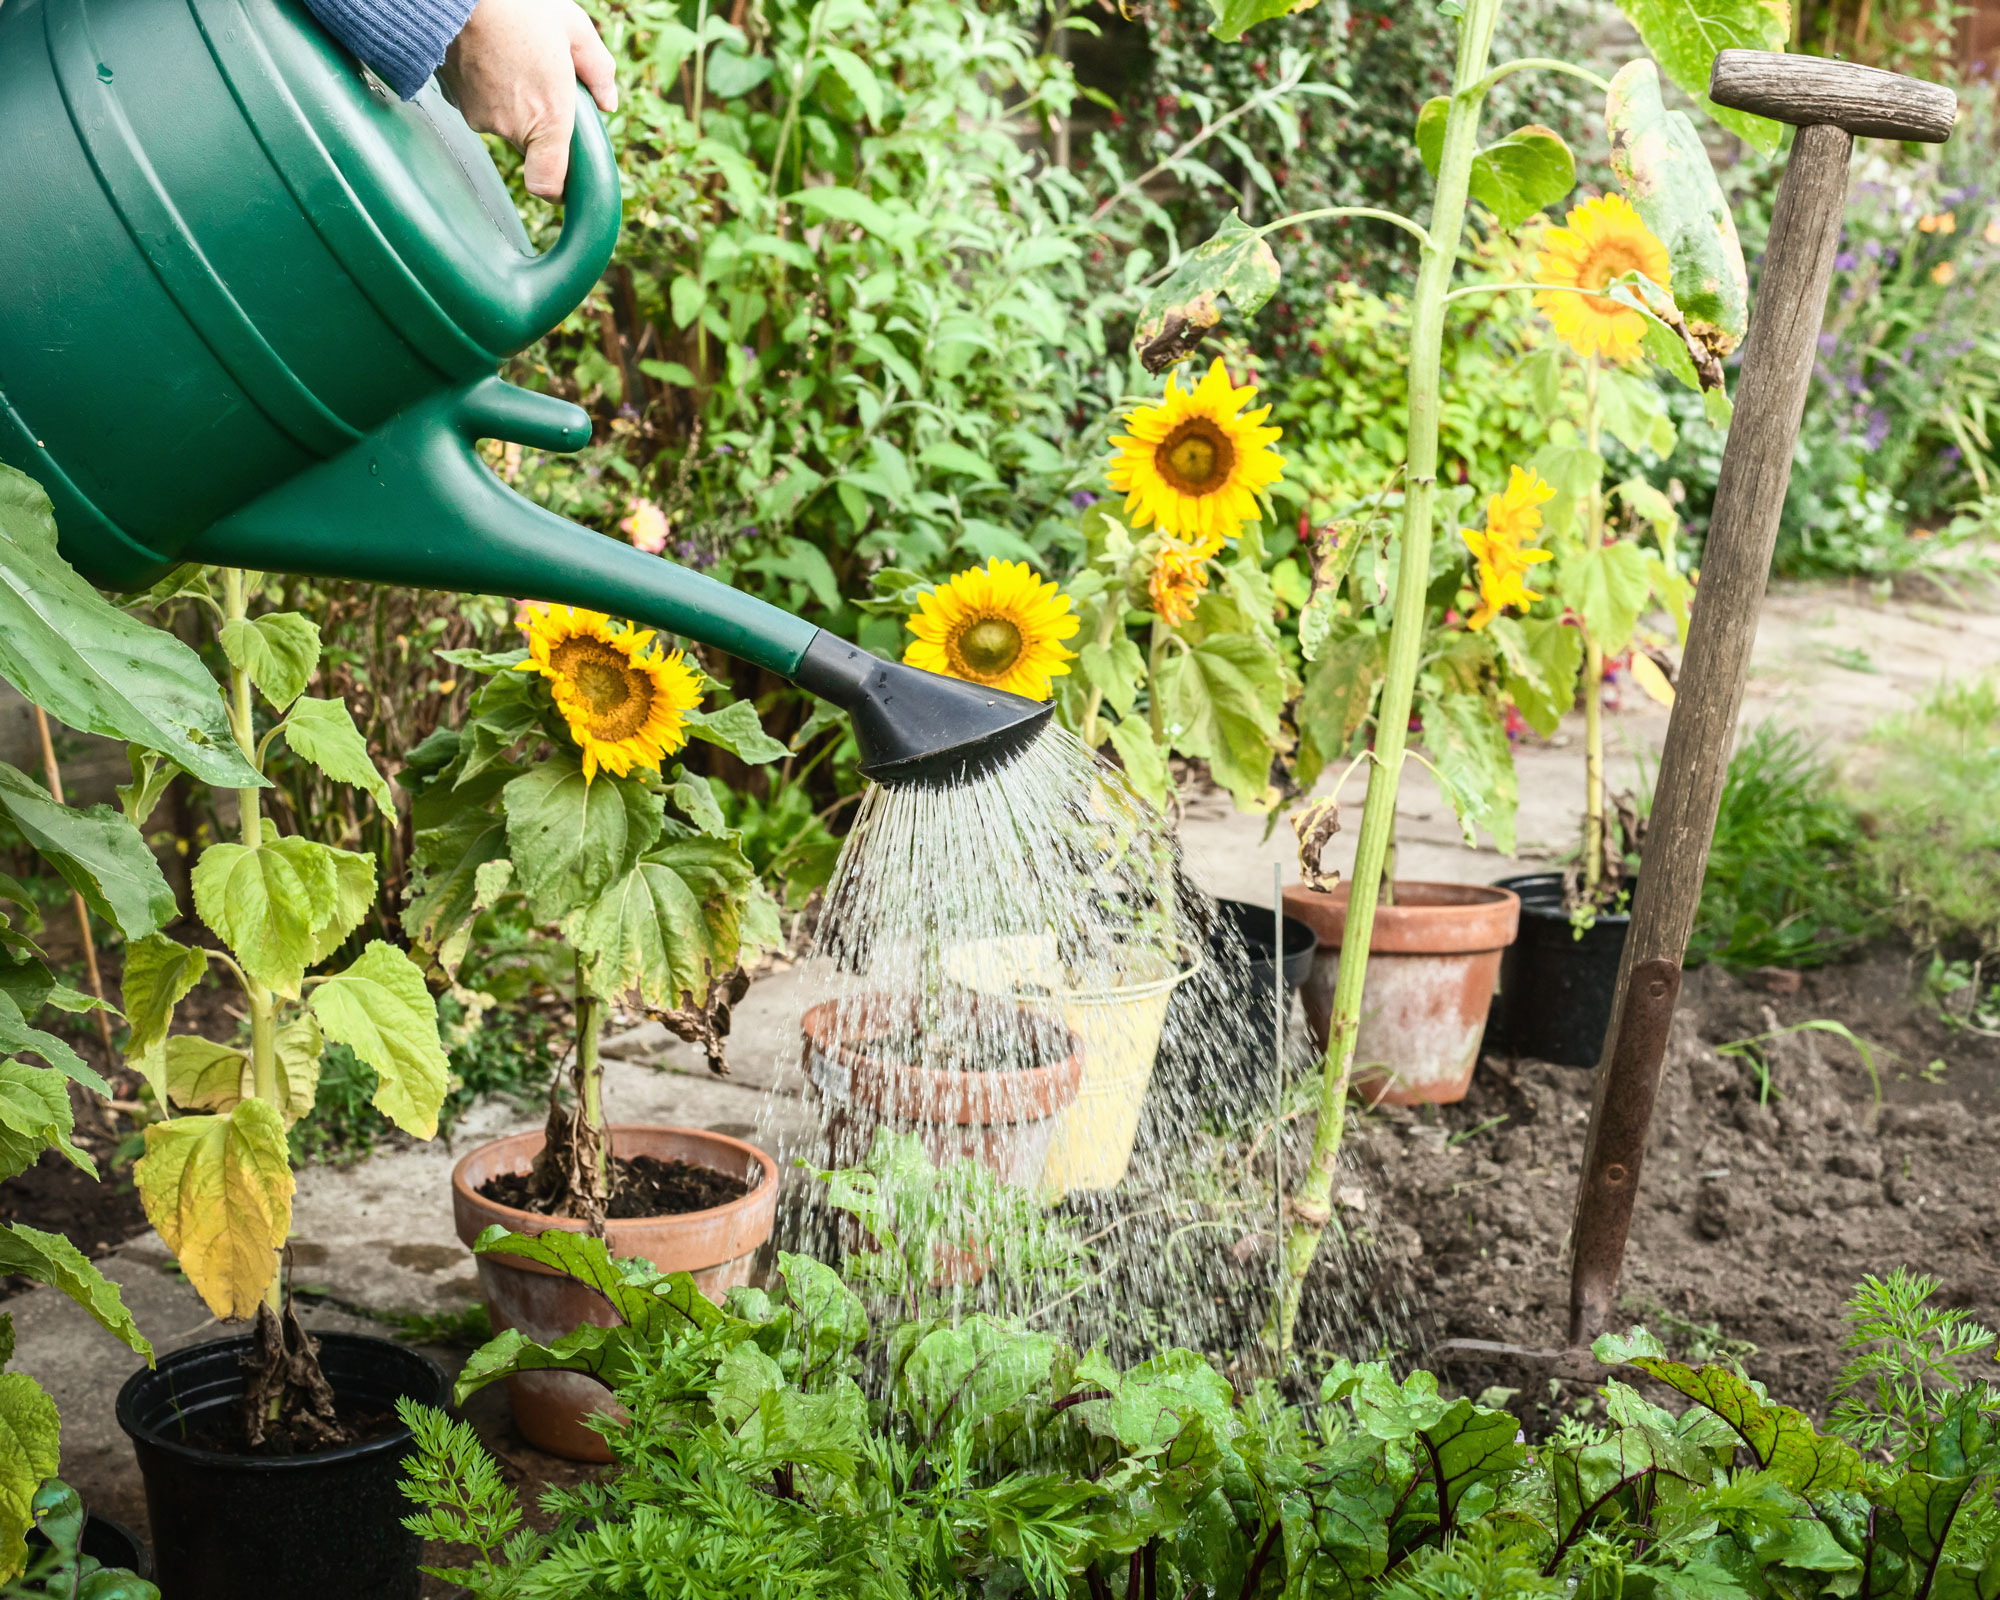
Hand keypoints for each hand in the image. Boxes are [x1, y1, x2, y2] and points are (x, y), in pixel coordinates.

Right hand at [439, 0, 616, 200]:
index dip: (558, 191)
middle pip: (532, 145)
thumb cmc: (517, 5)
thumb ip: (598, 70)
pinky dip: (490, 90)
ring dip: (515, 102)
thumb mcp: (573, 27)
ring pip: (507, 123)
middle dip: (541, 122)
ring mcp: (480, 117)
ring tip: (515, 57)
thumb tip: (608, 103)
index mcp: (548, 116)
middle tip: (544, 80)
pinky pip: (483, 106)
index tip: (566, 184)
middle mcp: (511, 126)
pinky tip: (493, 55)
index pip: (547, 185)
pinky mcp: (457, 103)